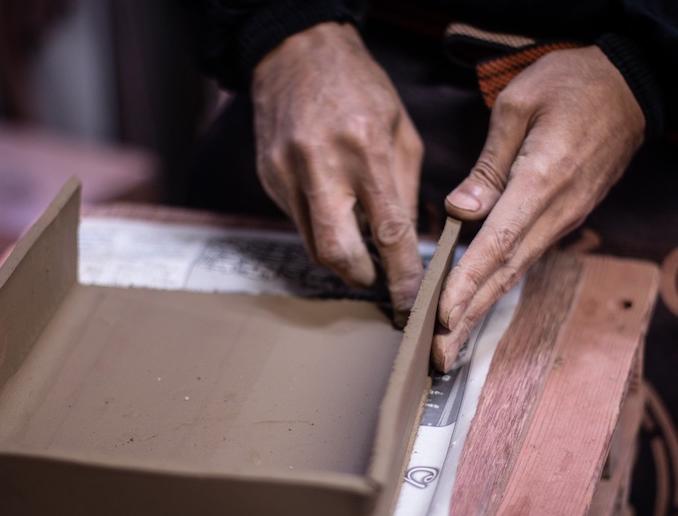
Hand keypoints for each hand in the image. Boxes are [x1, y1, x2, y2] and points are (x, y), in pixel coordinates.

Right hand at [252, 22, 424, 319]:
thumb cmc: (359, 87)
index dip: (401, 274)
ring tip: (359, 244)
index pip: (387, 230)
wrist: (297, 53)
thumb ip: (404, 189)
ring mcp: (286, 173)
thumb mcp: (401, 130)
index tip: (409, 301)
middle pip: (336, 252)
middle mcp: (320, 164)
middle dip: (360, 277)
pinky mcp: (268, 178)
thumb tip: (406, 243)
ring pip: (311, 244)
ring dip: (340, 255)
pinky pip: (297, 221)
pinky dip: (320, 226)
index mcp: (364, 148)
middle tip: (377, 278)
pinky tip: (331, 205)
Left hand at [432, 46, 645, 370]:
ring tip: (451, 343)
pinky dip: (498, 284)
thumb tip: (460, 209)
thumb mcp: (519, 104)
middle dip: (469, 317)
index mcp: (541, 181)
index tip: (441, 317)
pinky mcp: (564, 217)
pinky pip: (525, 256)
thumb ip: (489, 163)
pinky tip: (476, 302)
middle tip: (438, 355)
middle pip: (506, 273)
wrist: (632, 84)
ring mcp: (564, 218)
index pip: (497, 244)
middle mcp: (556, 210)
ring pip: (516, 271)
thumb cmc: (571, 84)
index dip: (467, 283)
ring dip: (482, 309)